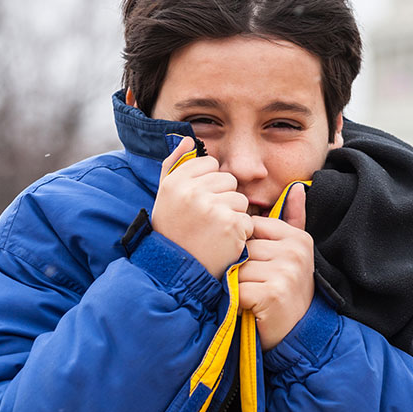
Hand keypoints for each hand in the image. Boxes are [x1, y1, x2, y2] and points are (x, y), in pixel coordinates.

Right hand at [151, 137, 252, 278]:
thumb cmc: (172, 232)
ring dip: (233, 216)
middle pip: (228, 180)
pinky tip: (223, 243)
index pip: (210, 163)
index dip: (209, 183)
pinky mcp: (230, 225)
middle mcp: (192, 191)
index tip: (198, 203)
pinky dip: (240, 234)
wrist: (175, 273)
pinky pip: (248, 219)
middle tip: (207, 221)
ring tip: (214, 232)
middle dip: (223, 199)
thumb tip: (187, 139)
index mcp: (175, 181)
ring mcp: (212, 208)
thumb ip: (174, 165)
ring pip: (241, 199)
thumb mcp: (164, 197)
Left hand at [238, 183, 314, 350]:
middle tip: (244, 283)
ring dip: (235, 283)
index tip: (246, 262)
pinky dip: (236, 299)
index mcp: (297, 237)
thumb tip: (297, 187)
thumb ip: (293, 219)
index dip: (243, 244)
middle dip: (237, 265)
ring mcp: (286, 271)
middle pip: (244, 246)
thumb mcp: (294, 253)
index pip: (253, 225)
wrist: (300, 335)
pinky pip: (239, 287)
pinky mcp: (274, 292)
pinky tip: (246, 306)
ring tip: (246, 295)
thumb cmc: (288, 291)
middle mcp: (295, 251)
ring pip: (239, 266)